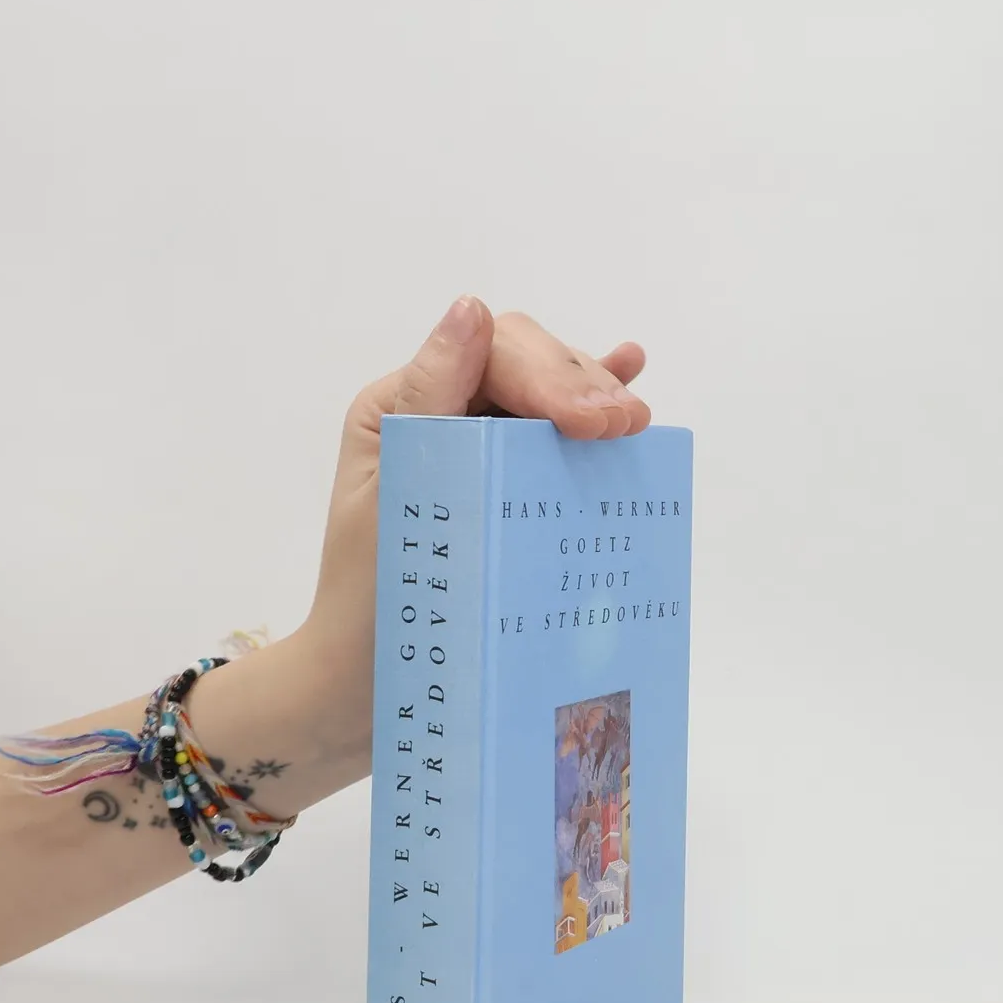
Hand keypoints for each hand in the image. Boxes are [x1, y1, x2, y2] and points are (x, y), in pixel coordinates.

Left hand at [285, 299, 650, 768]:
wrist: (368, 691)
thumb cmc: (371, 603)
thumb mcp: (392, 496)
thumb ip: (430, 401)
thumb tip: (472, 311)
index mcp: (405, 406)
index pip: (494, 355)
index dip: (552, 376)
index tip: (595, 424)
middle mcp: (444, 415)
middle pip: (531, 364)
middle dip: (583, 385)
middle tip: (627, 427)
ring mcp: (481, 448)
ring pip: (555, 394)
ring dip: (598, 397)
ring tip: (634, 422)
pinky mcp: (510, 486)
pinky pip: (558, 430)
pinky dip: (595, 402)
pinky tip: (633, 371)